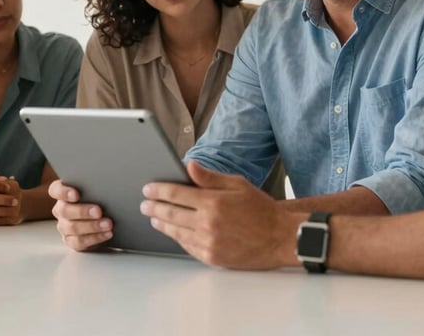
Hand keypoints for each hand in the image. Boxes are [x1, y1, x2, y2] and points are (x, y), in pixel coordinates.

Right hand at [48, 179, 112, 250]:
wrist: (106, 216)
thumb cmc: (100, 197)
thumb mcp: (97, 189)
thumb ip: (95, 186)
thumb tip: (107, 182)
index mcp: (64, 193)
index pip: (56, 190)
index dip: (64, 192)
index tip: (76, 194)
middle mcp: (61, 209)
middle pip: (65, 210)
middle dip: (82, 211)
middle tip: (98, 211)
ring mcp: (64, 226)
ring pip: (72, 228)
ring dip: (92, 226)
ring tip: (107, 224)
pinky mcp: (71, 240)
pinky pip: (79, 242)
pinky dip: (95, 238)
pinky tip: (107, 233)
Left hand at [140, 161, 301, 268]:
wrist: (279, 237)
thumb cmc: (260, 208)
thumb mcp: (237, 184)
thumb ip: (209, 177)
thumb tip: (188, 165)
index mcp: (213, 202)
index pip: (176, 193)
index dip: (158, 190)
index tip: (148, 188)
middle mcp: (208, 224)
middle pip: (171, 214)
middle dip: (153, 207)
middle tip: (144, 204)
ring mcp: (209, 243)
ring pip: (176, 232)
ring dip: (161, 224)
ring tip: (153, 218)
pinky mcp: (212, 258)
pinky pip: (187, 247)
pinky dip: (177, 237)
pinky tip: (173, 232)